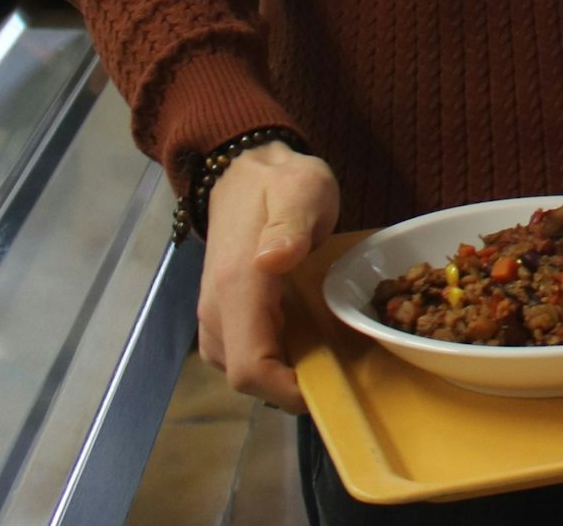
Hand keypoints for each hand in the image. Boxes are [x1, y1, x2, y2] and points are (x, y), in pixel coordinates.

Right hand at [196, 140, 339, 412]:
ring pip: (247, 369)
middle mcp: (216, 313)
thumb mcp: (300, 190)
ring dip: (288, 370)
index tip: (331, 388)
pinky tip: (312, 336)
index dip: (287, 390)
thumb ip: (290, 225)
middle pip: (250, 377)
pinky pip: (247, 353)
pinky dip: (279, 356)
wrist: (244, 171)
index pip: (250, 367)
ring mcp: (215, 318)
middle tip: (346, 365)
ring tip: (335, 349)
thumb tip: (273, 260)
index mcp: (236, 289)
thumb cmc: (280, 182)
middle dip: (295, 384)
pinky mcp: (223, 317)